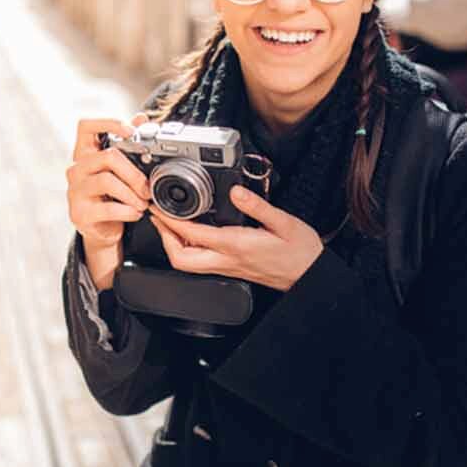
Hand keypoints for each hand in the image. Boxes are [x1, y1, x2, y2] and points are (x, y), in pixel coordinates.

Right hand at [67, 113, 152, 288]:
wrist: (101, 229)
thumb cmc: (110, 195)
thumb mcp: (120, 169)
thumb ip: (129, 143)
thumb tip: (141, 118)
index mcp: (84, 154)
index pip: (86, 126)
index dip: (108, 123)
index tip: (130, 132)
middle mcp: (76, 170)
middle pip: (107, 157)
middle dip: (134, 172)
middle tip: (147, 187)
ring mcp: (75, 192)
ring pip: (108, 181)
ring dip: (132, 193)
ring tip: (143, 203)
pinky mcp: (79, 213)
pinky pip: (108, 208)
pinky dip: (128, 211)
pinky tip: (135, 214)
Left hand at [148, 187, 323, 291]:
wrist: (309, 275)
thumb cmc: (300, 252)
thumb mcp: (284, 222)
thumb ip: (258, 206)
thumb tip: (236, 191)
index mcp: (237, 245)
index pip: (194, 235)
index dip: (171, 222)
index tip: (159, 209)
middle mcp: (227, 260)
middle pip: (181, 259)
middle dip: (164, 238)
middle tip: (158, 218)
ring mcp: (228, 267)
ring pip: (188, 264)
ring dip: (173, 245)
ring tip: (169, 224)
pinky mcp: (232, 269)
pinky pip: (200, 263)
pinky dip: (188, 248)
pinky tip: (191, 235)